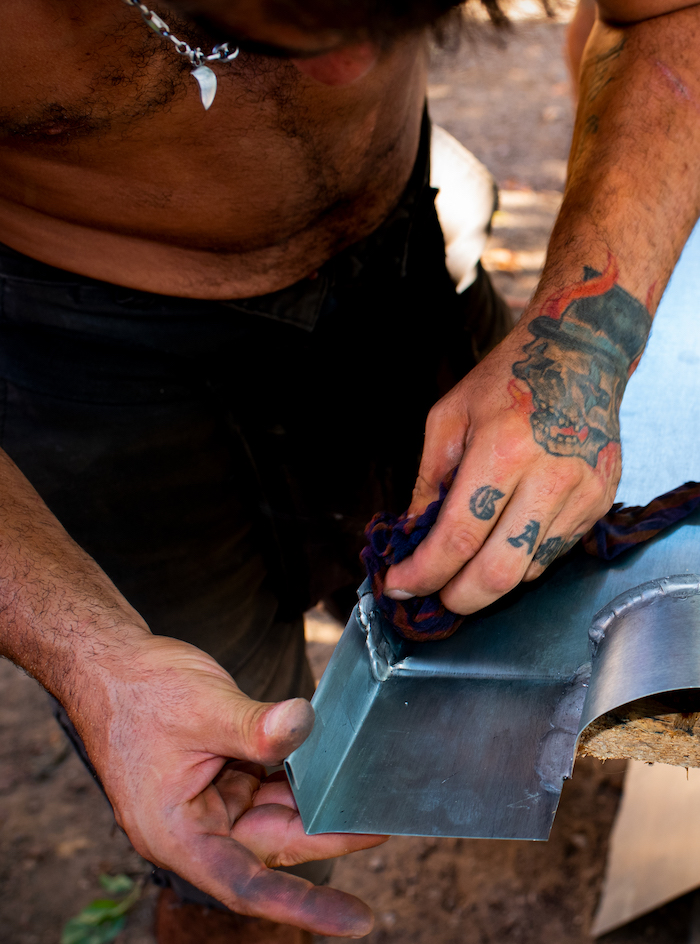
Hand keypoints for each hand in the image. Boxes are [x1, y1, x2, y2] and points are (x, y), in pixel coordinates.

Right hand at [69, 634, 385, 936]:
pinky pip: (268, 784)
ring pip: (275, 813)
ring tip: (364, 788)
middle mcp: (198, 827)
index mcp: (179, 834)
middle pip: (273, 844)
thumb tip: (304, 723)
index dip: (305, 906)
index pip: (249, 885)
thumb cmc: (139, 693)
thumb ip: (255, 725)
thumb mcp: (202, 708)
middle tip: (380, 820)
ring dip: (314, 800)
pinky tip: (329, 761)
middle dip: (325, 832)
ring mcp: (211, 801)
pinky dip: (296, 774)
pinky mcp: (221, 776)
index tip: (357, 920)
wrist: (111, 666)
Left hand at [384, 260, 649, 614]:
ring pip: (528, 572)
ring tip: (465, 564)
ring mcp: (582, 495)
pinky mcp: (601, 504)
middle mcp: (550, 479)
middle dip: (456, 598)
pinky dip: (519, 560)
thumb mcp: (448, 418)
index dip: (422, 573)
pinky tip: (502, 539)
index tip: (398, 586)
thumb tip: (412, 537)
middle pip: (498, 574)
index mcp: (503, 451)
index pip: (458, 536)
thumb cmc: (506, 380)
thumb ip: (427, 483)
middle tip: (432, 597)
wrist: (581, 354)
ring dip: (487, 581)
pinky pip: (553, 555)